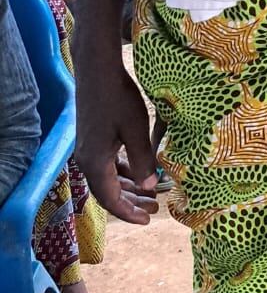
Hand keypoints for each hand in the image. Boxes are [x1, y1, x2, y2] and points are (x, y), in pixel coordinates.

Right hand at [76, 61, 158, 223]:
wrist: (98, 71)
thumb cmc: (118, 98)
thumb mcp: (135, 129)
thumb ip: (143, 159)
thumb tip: (150, 187)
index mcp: (96, 163)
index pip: (111, 200)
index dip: (129, 213)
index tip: (148, 221)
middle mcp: (87, 160)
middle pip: (108, 193)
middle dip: (131, 203)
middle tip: (153, 209)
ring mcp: (87, 150)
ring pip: (107, 179)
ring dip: (128, 187)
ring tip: (150, 194)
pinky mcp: (91, 139)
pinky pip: (107, 165)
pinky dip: (122, 172)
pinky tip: (138, 171)